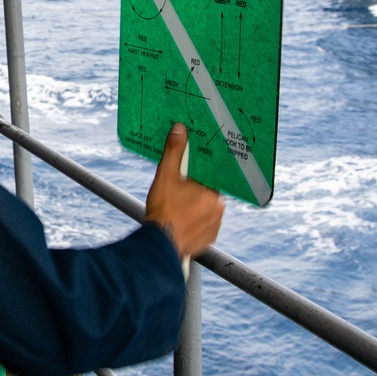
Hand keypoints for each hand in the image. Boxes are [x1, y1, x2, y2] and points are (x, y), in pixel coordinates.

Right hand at [145, 122, 224, 257]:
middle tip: (175, 193)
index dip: (195, 175)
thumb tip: (179, 131)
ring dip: (194, 207)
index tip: (184, 177)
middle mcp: (219, 209)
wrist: (158, 244)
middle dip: (192, 191)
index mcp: (212, 192)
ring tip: (175, 208)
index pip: (208, 176)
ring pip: (205, 210)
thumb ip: (174, 151)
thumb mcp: (165, 175)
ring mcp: (215, 226)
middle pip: (206, 192)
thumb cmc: (163, 211)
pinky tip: (180, 220)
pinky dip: (195, 222)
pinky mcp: (208, 239)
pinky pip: (204, 226)